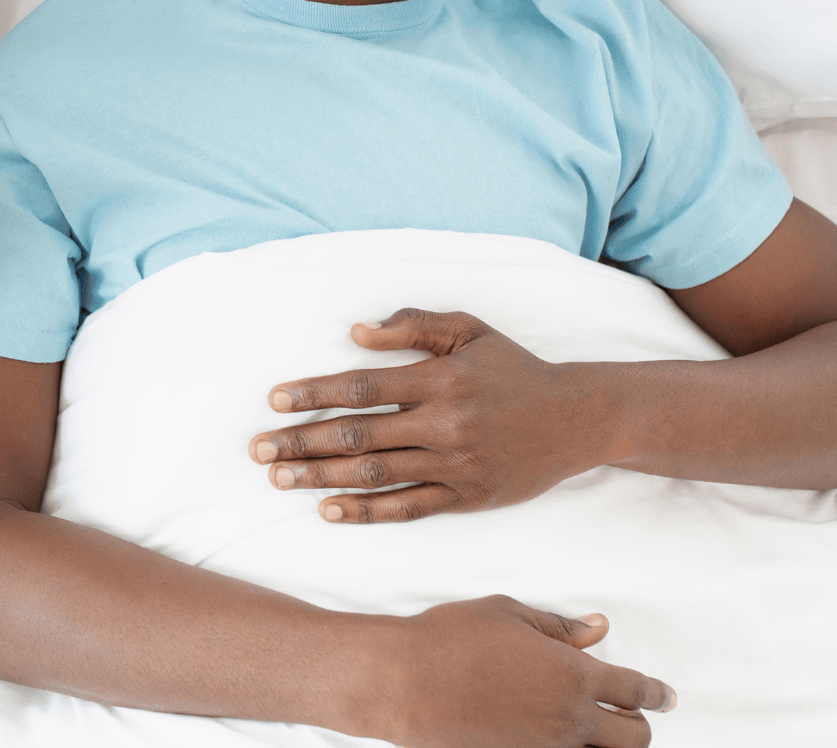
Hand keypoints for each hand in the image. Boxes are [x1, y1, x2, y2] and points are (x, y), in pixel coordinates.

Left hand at [249, 308, 612, 522]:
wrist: (578, 419)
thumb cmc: (513, 369)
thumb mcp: (469, 330)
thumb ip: (413, 326)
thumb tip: (355, 332)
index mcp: (440, 379)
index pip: (361, 386)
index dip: (314, 393)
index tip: (274, 400)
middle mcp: (444, 424)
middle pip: (357, 435)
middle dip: (301, 442)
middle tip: (258, 449)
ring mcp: (455, 465)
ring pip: (374, 474)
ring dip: (320, 477)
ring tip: (279, 478)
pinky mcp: (467, 498)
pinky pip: (406, 508)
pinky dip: (364, 510)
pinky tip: (328, 508)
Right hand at [367, 597, 674, 747]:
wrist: (404, 681)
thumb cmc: (449, 639)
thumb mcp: (508, 615)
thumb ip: (559, 626)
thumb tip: (596, 629)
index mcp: (574, 676)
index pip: (635, 690)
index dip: (657, 692)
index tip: (665, 695)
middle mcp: (569, 720)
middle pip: (634, 737)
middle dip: (640, 724)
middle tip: (635, 715)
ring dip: (607, 745)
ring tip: (600, 731)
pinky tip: (560, 739)